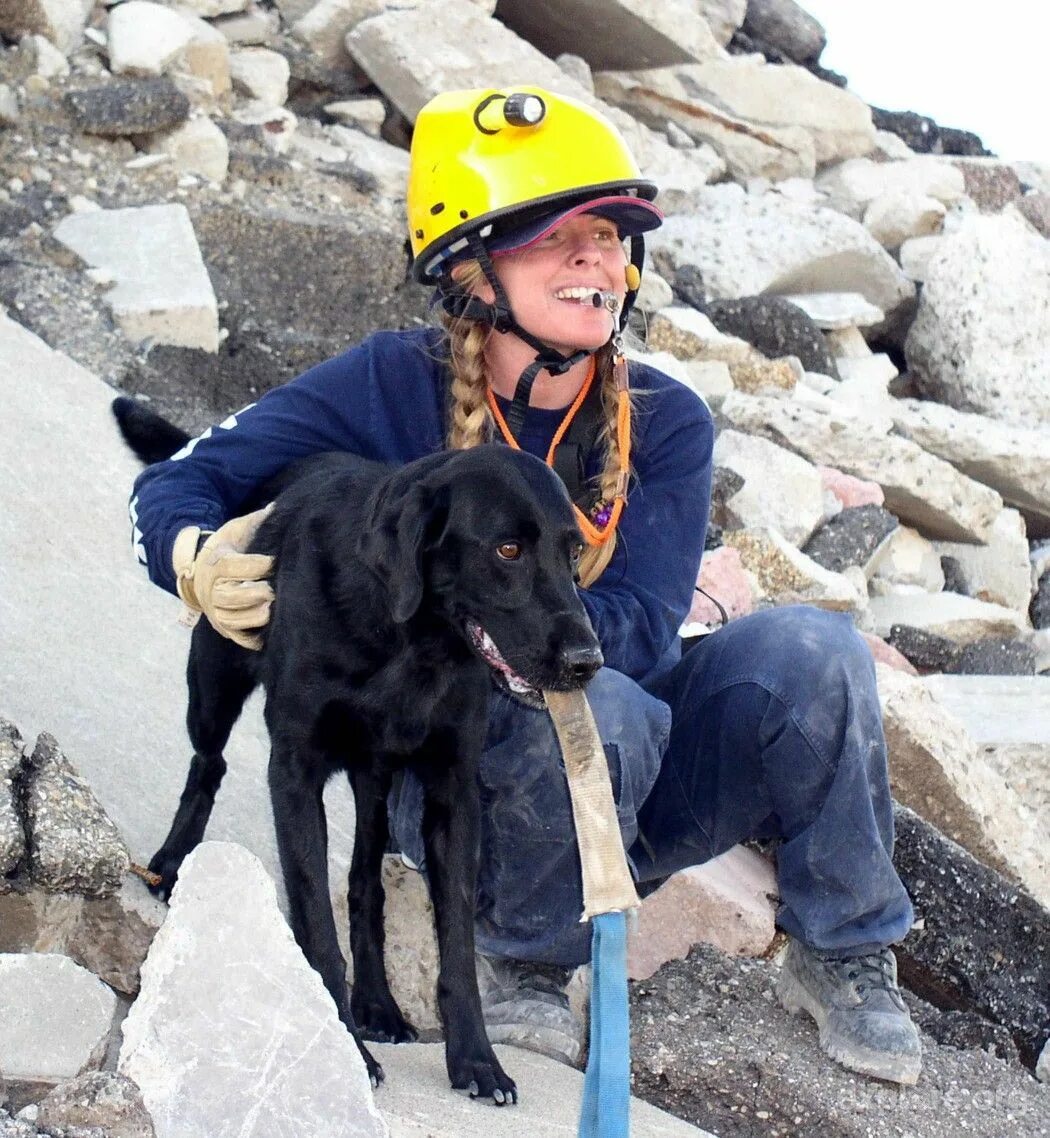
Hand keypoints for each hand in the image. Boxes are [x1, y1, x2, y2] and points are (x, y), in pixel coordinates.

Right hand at [172, 504, 275, 649]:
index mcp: (215, 563)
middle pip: (227, 597)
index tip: (275, 561)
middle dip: (253, 594)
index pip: (233, 566)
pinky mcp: (222, 627)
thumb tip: (277, 508)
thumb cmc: (227, 547)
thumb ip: (257, 520)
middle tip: (275, 590)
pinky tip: (267, 634)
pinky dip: (250, 638)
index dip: (255, 565)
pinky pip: (235, 637)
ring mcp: (214, 610)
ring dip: (253, 617)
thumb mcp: (237, 529)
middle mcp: (210, 589)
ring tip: (273, 610)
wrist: (200, 569)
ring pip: (230, 619)